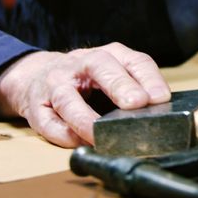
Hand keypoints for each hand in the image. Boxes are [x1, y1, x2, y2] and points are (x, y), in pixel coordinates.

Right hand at [0, 43, 170, 146]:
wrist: (36, 76)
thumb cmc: (85, 79)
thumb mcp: (112, 73)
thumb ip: (134, 88)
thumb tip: (160, 112)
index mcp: (108, 55)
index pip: (133, 60)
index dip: (149, 78)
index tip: (162, 98)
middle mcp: (81, 64)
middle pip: (100, 67)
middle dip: (120, 85)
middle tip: (137, 104)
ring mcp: (56, 83)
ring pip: (68, 97)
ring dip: (86, 118)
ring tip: (102, 135)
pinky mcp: (37, 107)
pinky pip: (48, 122)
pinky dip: (63, 134)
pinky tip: (77, 142)